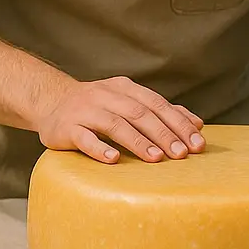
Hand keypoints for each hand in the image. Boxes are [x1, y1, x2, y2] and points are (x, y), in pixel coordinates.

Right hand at [36, 76, 205, 164]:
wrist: (51, 102)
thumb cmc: (98, 107)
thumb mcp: (128, 102)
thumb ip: (161, 112)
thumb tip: (197, 125)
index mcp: (124, 88)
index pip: (156, 104)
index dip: (177, 123)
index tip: (196, 143)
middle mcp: (106, 96)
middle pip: (138, 113)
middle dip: (162, 134)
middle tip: (180, 154)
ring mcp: (85, 111)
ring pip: (114, 124)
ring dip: (137, 141)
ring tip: (156, 158)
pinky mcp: (67, 127)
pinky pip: (84, 138)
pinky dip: (100, 148)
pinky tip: (114, 160)